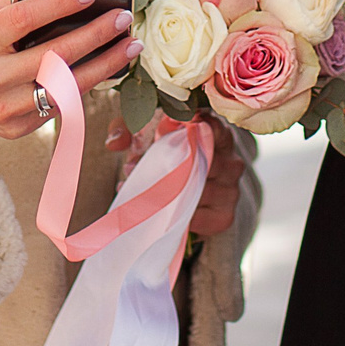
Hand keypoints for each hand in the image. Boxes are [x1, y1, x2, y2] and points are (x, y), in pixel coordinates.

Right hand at [0, 0, 139, 140]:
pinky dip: (84, 84)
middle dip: (95, 34)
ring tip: (129, 46)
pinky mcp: (18, 129)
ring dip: (104, 66)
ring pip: (66, 87)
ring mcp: (6, 109)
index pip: (25, 19)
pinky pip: (60, 105)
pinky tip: (105, 67)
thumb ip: (10, 6)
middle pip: (54, 56)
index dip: (60, 4)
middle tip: (122, 18)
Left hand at [104, 116, 245, 237]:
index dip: (193, 127)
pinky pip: (205, 218)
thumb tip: (114, 142)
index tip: (165, 127)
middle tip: (132, 165)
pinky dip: (178, 217)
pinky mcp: (224, 215)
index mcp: (219, 134)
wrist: (191, 186)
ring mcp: (231, 190)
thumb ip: (129, 129)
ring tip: (137, 189)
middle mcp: (231, 161)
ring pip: (201, 191)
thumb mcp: (148, 133)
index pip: (215, 128)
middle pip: (204, 161)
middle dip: (166, 163)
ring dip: (168, 191)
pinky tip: (158, 212)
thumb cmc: (171, 152)